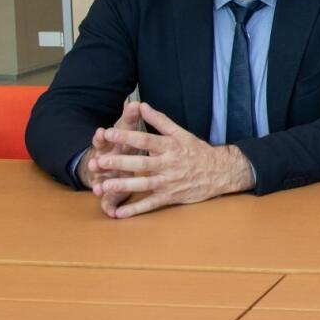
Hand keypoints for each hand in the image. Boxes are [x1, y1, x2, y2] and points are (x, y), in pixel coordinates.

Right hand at [78, 101, 143, 212]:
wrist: (105, 163)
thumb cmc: (120, 144)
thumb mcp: (124, 130)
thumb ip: (130, 118)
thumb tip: (135, 102)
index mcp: (110, 147)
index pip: (105, 140)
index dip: (103, 137)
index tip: (102, 132)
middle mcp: (105, 163)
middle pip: (101, 163)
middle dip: (98, 163)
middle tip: (95, 162)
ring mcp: (106, 178)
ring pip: (102, 182)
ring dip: (100, 185)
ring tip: (98, 190)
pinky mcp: (111, 192)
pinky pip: (109, 201)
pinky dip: (110, 206)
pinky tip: (111, 213)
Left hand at [90, 103, 254, 217]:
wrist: (220, 172)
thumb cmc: (197, 151)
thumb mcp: (181, 133)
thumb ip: (160, 120)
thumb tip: (141, 105)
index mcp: (170, 147)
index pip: (146, 140)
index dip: (127, 137)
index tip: (108, 133)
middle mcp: (169, 165)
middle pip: (141, 164)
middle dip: (119, 163)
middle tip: (99, 161)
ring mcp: (169, 182)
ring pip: (143, 184)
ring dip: (123, 186)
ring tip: (103, 186)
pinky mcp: (170, 197)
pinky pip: (151, 204)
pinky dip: (135, 210)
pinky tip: (118, 213)